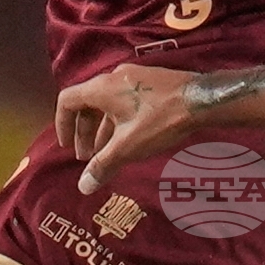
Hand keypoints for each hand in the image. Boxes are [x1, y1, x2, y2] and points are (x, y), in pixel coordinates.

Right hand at [56, 64, 199, 193]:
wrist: (202, 99)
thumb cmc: (160, 120)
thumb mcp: (127, 146)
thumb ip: (103, 165)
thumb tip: (82, 187)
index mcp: (102, 88)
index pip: (67, 101)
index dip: (62, 124)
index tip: (66, 147)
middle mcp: (114, 78)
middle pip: (87, 103)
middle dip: (85, 132)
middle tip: (88, 158)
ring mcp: (134, 77)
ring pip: (108, 104)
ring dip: (103, 129)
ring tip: (107, 155)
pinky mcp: (150, 82)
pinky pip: (125, 101)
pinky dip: (119, 121)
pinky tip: (129, 140)